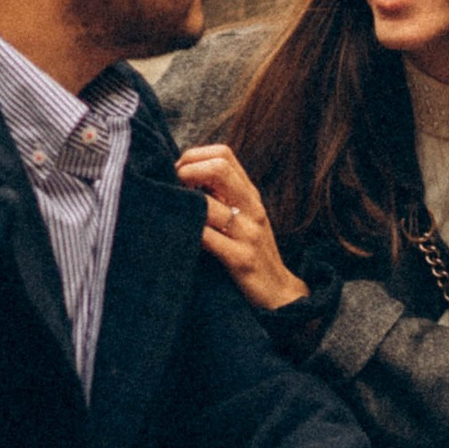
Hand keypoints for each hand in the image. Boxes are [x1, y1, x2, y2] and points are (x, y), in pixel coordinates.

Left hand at [175, 143, 304, 312]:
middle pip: (218, 168)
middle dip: (186, 172)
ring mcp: (248, 233)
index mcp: (249, 194)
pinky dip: (188, 233)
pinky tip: (177, 236)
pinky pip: (208, 238)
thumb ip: (219, 197)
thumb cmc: (250, 252)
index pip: (223, 154)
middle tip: (171, 189)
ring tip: (169, 213)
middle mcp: (252, 208)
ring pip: (208, 204)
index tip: (177, 174)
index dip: (194, 157)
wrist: (279, 293)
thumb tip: (181, 177)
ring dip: (181, 204)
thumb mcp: (241, 218)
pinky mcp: (242, 260)